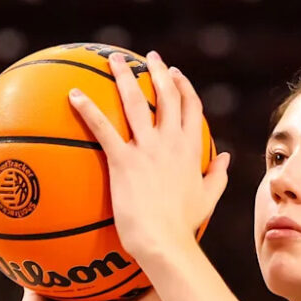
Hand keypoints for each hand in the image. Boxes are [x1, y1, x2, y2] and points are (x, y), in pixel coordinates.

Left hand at [67, 50, 230, 262]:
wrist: (165, 242)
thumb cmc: (184, 225)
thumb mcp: (208, 198)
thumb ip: (218, 175)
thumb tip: (227, 157)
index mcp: (190, 149)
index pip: (191, 107)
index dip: (183, 86)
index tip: (175, 73)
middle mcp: (170, 142)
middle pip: (165, 96)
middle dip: (157, 72)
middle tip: (149, 58)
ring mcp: (146, 149)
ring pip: (134, 102)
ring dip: (123, 77)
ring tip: (113, 60)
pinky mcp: (123, 161)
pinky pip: (103, 129)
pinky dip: (87, 109)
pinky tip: (73, 95)